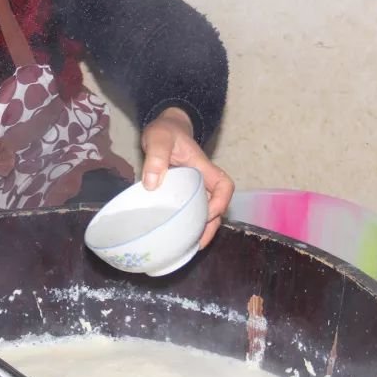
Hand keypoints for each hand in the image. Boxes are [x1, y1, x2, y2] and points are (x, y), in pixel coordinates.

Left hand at [141, 107, 233, 249]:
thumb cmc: (165, 131)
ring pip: (205, 213)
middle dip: (210, 226)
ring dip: (200, 230)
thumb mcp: (158, 138)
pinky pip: (190, 211)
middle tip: (196, 244)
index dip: (221, 202)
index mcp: (202, 168)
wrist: (163, 129)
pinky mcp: (182, 194)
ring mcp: (193, 189)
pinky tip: (176, 237)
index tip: (207, 213)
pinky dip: (187, 225)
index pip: (224, 185)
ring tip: (188, 248)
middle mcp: (202, 181)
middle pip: (217, 207)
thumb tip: (152, 184)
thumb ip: (156, 157)